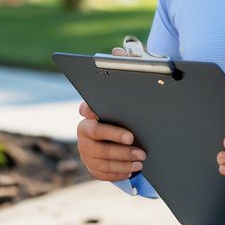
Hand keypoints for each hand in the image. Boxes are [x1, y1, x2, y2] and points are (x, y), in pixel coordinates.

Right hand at [76, 47, 144, 181]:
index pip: (85, 109)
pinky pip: (102, 173)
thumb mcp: (128, 88)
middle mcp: (84, 131)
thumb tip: (119, 51)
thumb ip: (125, 67)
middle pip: (95, 139)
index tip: (103, 115)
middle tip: (138, 147)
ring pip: (100, 159)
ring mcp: (86, 151)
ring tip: (141, 160)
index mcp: (90, 112)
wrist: (128, 137)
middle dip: (117, 145)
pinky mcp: (92, 167)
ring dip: (122, 160)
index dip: (91, 112)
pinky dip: (118, 173)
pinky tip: (132, 170)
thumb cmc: (128, 110)